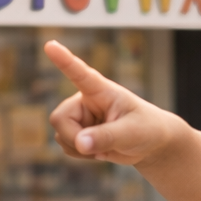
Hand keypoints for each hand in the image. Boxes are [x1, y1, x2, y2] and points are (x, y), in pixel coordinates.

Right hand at [44, 41, 184, 165]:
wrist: (150, 143)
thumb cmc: (146, 129)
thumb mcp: (131, 133)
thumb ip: (106, 137)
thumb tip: (81, 143)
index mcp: (102, 91)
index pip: (80, 74)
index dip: (64, 60)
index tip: (50, 45)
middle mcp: (85, 100)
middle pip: (59, 118)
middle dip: (74, 138)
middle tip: (98, 149)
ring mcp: (80, 116)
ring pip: (60, 135)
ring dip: (80, 148)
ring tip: (105, 146)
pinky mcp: (78, 131)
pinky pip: (65, 146)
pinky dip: (80, 155)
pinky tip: (99, 151)